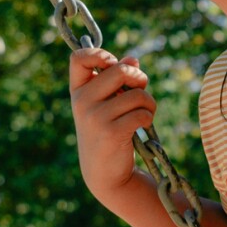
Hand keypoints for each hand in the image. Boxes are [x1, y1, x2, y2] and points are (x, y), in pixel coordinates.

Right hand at [69, 48, 155, 203]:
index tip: (113, 65)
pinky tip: (142, 126)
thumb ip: (117, 80)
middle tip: (141, 88)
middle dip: (139, 77)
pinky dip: (148, 117)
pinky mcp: (112, 133)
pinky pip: (142, 113)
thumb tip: (133, 59)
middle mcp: (82, 102)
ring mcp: (95, 117)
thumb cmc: (107, 131)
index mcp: (77, 91)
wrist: (103, 172)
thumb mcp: (106, 103)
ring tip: (145, 112)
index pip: (78, 58)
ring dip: (149, 102)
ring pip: (137, 94)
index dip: (100, 54)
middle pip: (120, 70)